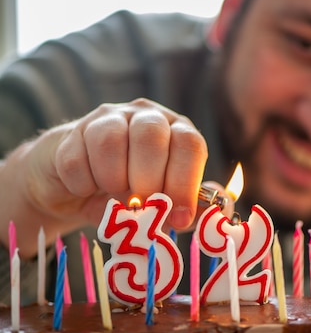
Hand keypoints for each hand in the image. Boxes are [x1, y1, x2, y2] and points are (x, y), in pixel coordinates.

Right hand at [1, 98, 208, 254]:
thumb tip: (217, 212)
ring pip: (110, 139)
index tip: (179, 216)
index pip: (189, 143)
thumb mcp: (165, 207)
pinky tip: (86, 189)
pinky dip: (82, 184)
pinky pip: (75, 158)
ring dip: (113, 179)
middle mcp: (145, 116)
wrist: (78, 191)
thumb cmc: (130, 197)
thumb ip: (193, 208)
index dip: (186, 183)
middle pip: (151, 134)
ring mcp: (106, 119)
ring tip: (113, 194)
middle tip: (141, 206)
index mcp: (175, 131)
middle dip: (148, 179)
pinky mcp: (71, 134)